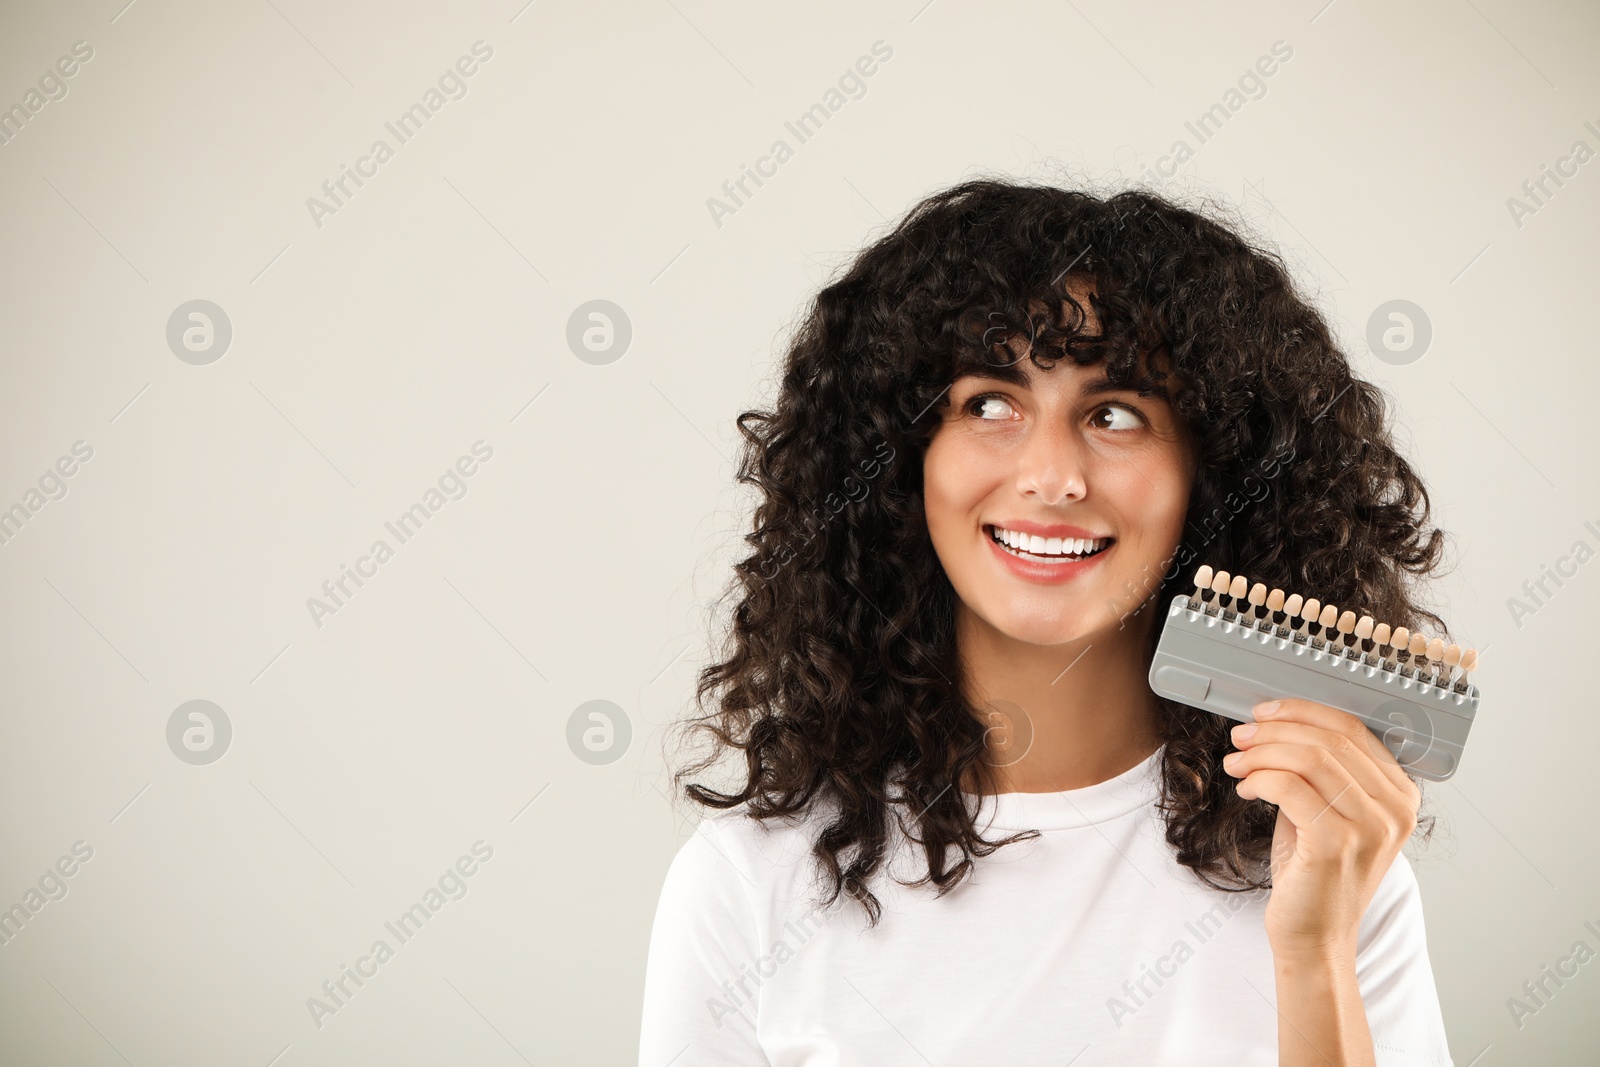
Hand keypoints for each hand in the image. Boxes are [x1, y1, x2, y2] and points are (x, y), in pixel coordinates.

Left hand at [1222, 698, 1421, 963]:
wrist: (1315, 937)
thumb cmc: (1316, 872)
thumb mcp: (1327, 810)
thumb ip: (1320, 769)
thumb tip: (1276, 723)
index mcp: (1400, 794)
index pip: (1353, 728)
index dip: (1302, 711)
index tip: (1265, 712)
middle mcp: (1395, 808)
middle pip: (1329, 738)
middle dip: (1275, 730)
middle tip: (1241, 736)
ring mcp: (1371, 826)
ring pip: (1308, 757)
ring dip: (1261, 753)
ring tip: (1236, 762)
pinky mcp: (1337, 843)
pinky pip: (1289, 787)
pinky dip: (1259, 779)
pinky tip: (1246, 788)